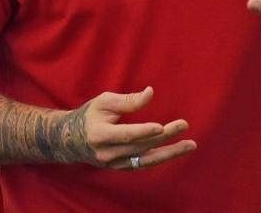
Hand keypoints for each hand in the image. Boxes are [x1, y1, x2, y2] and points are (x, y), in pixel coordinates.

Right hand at [70, 86, 195, 169]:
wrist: (70, 139)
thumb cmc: (89, 115)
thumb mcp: (104, 101)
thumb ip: (127, 100)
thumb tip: (151, 93)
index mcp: (100, 135)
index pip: (126, 135)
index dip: (143, 132)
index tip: (161, 127)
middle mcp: (107, 154)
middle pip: (140, 146)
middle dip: (164, 137)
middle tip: (184, 125)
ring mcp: (114, 164)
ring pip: (146, 160)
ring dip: (169, 153)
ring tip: (190, 145)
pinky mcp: (120, 167)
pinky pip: (143, 163)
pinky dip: (160, 157)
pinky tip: (175, 150)